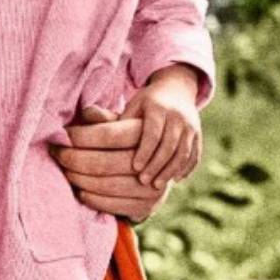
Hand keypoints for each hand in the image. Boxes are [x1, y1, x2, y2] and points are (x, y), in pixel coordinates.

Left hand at [53, 106, 169, 221]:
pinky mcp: (146, 207)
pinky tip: (79, 190)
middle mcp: (152, 161)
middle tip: (57, 154)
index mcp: (145, 134)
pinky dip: (92, 198)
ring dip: (79, 179)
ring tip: (65, 171)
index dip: (80, 136)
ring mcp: (151, 187)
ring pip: (106, 185)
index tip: (61, 136)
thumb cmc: (128, 141)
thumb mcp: (120, 125)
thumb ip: (104, 119)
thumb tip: (87, 111)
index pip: (108, 135)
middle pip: (104, 162)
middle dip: (74, 158)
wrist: (155, 170)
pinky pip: (112, 205)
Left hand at [121, 64, 201, 187]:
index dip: (143, 151)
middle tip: (142, 182)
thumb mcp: (129, 108)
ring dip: (168, 171)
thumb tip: (81, 121)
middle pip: (168, 146)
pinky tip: (173, 180)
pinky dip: (183, 170)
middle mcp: (178, 116)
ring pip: (182, 153)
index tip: (133, 167)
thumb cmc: (144, 105)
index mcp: (158, 107)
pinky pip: (193, 157)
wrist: (176, 92)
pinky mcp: (198, 136)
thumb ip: (109, 119)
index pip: (151, 132)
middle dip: (154, 166)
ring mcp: (191, 127)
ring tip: (155, 186)